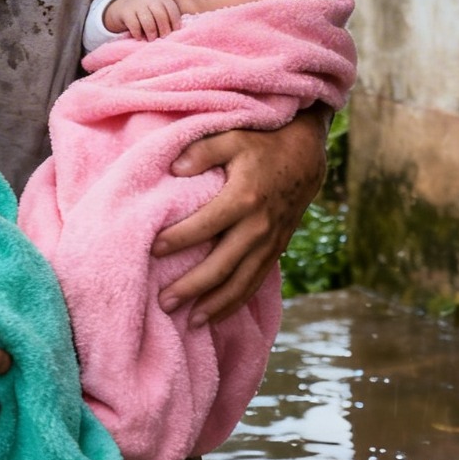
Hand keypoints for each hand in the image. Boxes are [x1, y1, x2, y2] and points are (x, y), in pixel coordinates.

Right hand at [105, 0, 182, 39]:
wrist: (125, 4)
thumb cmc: (148, 12)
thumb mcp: (159, 10)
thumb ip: (169, 18)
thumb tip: (179, 34)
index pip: (172, 10)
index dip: (175, 24)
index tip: (174, 35)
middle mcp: (151, 0)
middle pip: (160, 15)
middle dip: (163, 30)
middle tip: (163, 40)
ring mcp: (138, 5)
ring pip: (148, 21)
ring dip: (151, 33)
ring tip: (152, 40)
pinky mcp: (126, 12)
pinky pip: (134, 25)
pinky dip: (138, 33)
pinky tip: (139, 38)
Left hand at [152, 113, 327, 326]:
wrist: (306, 156)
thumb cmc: (263, 144)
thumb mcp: (233, 136)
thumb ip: (203, 151)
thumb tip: (174, 169)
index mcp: (244, 197)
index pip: (204, 225)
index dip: (178, 239)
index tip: (152, 250)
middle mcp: (259, 226)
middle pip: (221, 265)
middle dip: (191, 287)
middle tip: (163, 302)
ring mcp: (270, 242)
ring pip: (241, 282)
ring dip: (214, 305)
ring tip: (188, 323)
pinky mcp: (277, 250)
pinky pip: (255, 282)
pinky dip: (236, 302)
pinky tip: (216, 316)